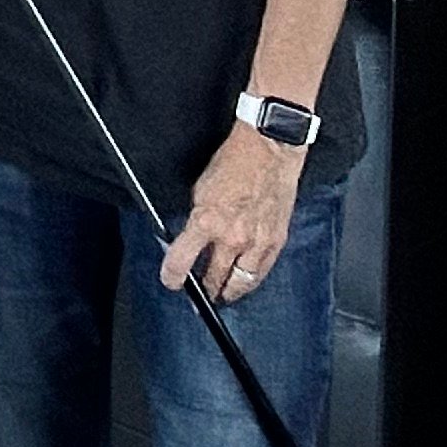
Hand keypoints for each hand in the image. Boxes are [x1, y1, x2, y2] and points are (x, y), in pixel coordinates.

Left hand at [160, 129, 303, 303]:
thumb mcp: (200, 190)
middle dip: (204, 289)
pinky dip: (252, 280)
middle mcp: (232, 238)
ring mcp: (256, 242)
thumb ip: (196, 219)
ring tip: (223, 295)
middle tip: (200, 294)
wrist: (268, 151)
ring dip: (229, 292)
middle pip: (213, 278)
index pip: (182, 261)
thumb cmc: (234, 162)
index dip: (172, 276)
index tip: (171, 281)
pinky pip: (262, 271)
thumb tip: (191, 238)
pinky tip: (246, 282)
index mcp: (207, 222)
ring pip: (241, 282)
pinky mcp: (275, 241)